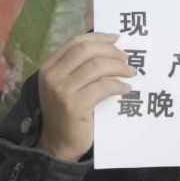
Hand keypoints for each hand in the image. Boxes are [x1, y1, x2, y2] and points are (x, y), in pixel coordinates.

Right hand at [34, 32, 136, 161]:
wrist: (59, 143)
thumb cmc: (67, 112)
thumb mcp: (67, 85)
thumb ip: (80, 66)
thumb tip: (109, 44)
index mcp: (49, 67)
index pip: (75, 42)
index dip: (98, 37)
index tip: (117, 38)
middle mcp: (52, 76)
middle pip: (86, 50)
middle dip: (111, 51)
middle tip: (127, 58)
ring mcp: (61, 91)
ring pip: (96, 67)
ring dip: (119, 67)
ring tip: (131, 72)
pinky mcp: (74, 106)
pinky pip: (103, 87)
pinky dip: (119, 86)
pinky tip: (126, 89)